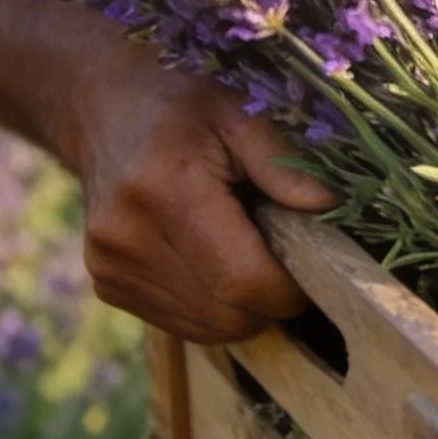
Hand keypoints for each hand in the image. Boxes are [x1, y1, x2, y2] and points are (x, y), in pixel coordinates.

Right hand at [73, 63, 333, 345]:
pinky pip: (182, 323)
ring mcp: (111, 268)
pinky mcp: (108, 286)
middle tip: (292, 260)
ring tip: (251, 254)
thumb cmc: (184, 110)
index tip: (320, 270)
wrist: (107, 115)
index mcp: (166, 191)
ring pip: (207, 328)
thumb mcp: (240, 114)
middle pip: (228, 314)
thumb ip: (283, 164)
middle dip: (272, 300)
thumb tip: (330, 208)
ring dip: (244, 308)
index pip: (242, 279)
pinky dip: (214, 308)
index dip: (290, 289)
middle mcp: (129, 238)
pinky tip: (218, 263)